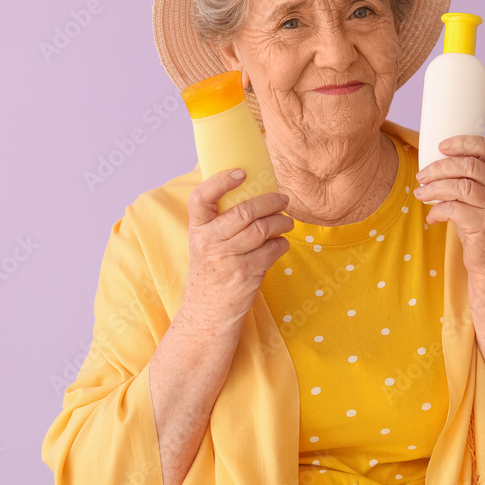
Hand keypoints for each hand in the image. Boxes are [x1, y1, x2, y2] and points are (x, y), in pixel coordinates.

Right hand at [182, 169, 294, 331]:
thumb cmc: (211, 270)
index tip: (241, 172)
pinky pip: (273, 250)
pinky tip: (280, 243)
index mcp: (198, 229)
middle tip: (282, 199)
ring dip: (281, 221)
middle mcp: (210, 242)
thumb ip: (220, 221)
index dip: (220, 181)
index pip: (201, 198)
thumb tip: (250, 190)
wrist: (208, 312)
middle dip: (270, 201)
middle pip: (245, 211)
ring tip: (287, 220)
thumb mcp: (205, 243)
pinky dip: (281, 243)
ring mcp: (228, 259)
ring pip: (263, 229)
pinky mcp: (247, 274)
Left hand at [414, 136, 484, 278]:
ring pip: (460, 186)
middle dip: (439, 167)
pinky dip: (437, 210)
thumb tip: (433, 164)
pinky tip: (432, 217)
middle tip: (421, 175)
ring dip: (434, 188)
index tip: (441, 146)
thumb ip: (466, 179)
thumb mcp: (479, 198)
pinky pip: (454, 209)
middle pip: (469, 165)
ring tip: (420, 194)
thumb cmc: (480, 227)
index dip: (463, 142)